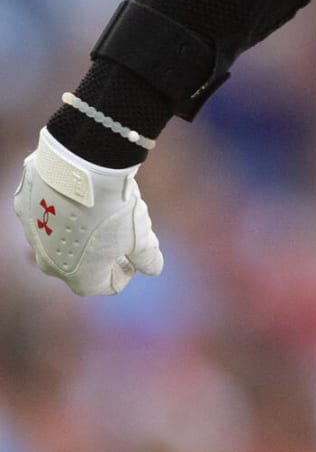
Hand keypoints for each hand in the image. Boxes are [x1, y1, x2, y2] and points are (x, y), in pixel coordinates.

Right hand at [13, 129, 162, 295]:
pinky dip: (62, 209)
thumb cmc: (114, 208)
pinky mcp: (25, 211)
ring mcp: (34, 238)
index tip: (135, 253)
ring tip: (101, 209)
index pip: (107, 284)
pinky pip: (46, 215)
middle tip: (119, 231)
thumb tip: (154, 268)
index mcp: (80, 278)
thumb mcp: (140, 236)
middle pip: (81, 265)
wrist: (82, 167)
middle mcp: (50, 265)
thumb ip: (147, 257)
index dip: (125, 270)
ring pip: (61, 239)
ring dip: (80, 230)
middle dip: (102, 252)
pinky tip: (79, 194)